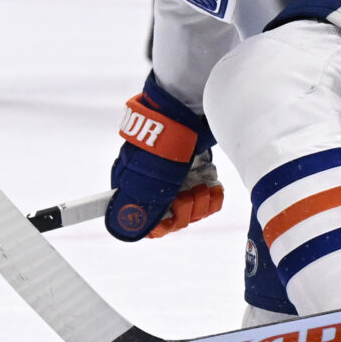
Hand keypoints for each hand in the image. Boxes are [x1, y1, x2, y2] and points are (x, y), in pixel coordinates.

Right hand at [105, 77, 219, 240]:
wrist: (185, 111)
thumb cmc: (161, 145)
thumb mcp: (147, 180)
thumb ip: (140, 207)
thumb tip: (126, 230)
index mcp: (134, 186)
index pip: (143, 218)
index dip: (158, 224)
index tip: (169, 221)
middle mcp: (154, 183)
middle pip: (171, 216)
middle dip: (184, 211)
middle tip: (187, 196)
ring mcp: (177, 176)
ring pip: (191, 207)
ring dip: (200, 202)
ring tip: (203, 189)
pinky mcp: (197, 169)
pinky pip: (206, 195)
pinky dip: (212, 195)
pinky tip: (214, 189)